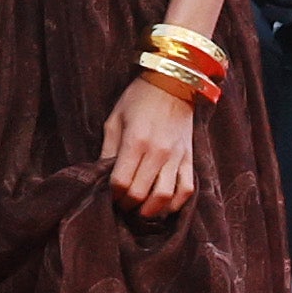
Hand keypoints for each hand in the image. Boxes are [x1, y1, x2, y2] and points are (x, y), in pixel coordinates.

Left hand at [100, 76, 197, 219]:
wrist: (174, 82)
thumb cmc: (138, 99)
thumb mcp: (114, 120)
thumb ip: (108, 150)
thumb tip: (101, 176)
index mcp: (136, 142)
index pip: (121, 183)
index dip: (112, 195)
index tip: (108, 195)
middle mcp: (158, 152)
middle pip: (141, 194)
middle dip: (127, 205)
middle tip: (121, 204)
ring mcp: (177, 157)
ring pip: (165, 197)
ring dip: (150, 210)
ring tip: (140, 210)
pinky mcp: (190, 158)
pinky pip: (187, 190)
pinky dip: (175, 204)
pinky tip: (164, 206)